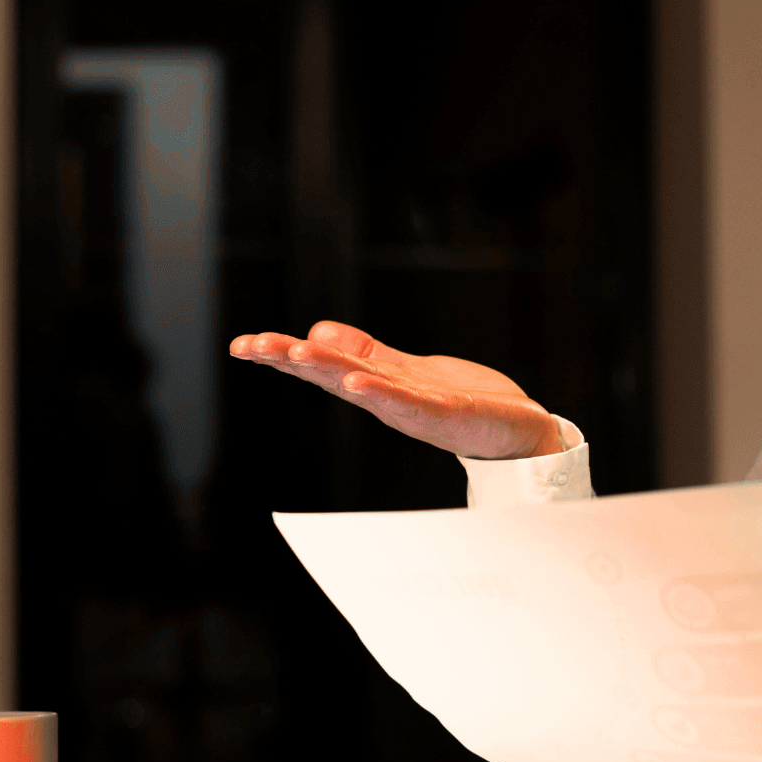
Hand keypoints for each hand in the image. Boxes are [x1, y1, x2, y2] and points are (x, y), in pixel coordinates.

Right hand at [230, 322, 564, 459]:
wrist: (518, 431)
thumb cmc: (464, 403)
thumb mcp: (405, 371)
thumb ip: (365, 352)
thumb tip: (318, 330)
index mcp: (376, 386)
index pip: (321, 365)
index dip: (282, 355)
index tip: (242, 345)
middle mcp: (388, 399)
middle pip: (331, 373)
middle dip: (290, 359)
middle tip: (251, 346)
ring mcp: (415, 407)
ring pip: (362, 385)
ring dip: (326, 369)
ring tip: (294, 352)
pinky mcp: (447, 412)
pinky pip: (408, 401)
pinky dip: (380, 391)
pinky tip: (356, 381)